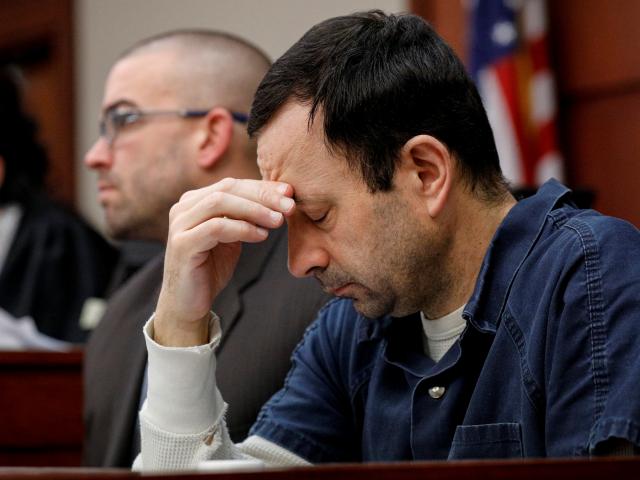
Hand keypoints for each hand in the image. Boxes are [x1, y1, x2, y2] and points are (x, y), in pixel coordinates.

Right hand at [154, 178, 294, 346]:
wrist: (188, 303)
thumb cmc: (212, 267)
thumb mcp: (233, 236)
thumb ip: (248, 216)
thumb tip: (283, 195)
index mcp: (195, 201)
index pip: (233, 184)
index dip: (262, 187)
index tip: (289, 193)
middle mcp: (183, 207)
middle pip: (227, 188)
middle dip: (262, 195)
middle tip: (289, 206)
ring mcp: (180, 224)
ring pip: (220, 202)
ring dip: (254, 210)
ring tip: (278, 221)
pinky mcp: (182, 244)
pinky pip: (216, 227)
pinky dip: (242, 228)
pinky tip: (261, 236)